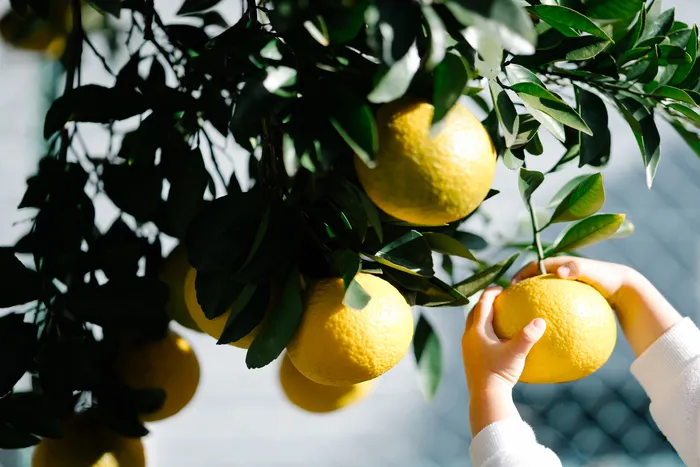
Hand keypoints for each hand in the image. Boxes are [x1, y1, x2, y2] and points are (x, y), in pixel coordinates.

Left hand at [462, 287, 545, 435]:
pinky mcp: (470, 358)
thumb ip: (528, 336)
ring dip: (483, 318)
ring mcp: (467, 348)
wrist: (485, 396)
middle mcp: (469, 337)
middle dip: (485, 303)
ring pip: (473, 326)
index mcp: (477, 330)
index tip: (501, 288)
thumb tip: (541, 321)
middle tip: (499, 299)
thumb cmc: (499, 373)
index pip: (482, 304)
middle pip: (474, 312)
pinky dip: (484, 332)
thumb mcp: (516, 353)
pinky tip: (498, 340)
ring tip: (498, 317)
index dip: (491, 293)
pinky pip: (475, 339)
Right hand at [511, 256, 681, 357]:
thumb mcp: (594, 271)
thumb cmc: (609, 278)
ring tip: (520, 320)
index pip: (533, 266)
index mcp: (559, 265)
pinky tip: (544, 333)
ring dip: (530, 306)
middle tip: (510, 304)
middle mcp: (558, 276)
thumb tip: (560, 272)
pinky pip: (554, 309)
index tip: (511, 287)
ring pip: (541, 297)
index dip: (520, 275)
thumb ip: (577, 268)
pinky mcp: (569, 302)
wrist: (625, 288)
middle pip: (533, 282)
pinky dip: (547, 317)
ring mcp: (562, 289)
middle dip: (520, 292)